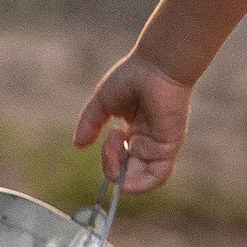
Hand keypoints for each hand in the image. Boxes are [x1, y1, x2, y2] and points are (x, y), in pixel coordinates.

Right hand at [72, 54, 192, 195]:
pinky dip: (135, 177)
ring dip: (119, 171)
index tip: (105, 134)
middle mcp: (148, 144)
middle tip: (108, 139)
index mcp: (136, 134)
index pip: (122, 163)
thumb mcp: (103, 103)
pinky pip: (156, 179)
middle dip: (111, 167)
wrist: (156, 65)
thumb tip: (78, 145)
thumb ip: (90, 124)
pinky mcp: (168, 148)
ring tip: (114, 140)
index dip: (109, 160)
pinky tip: (124, 148)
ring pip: (140, 181)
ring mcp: (159, 147)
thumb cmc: (133, 76)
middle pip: (129, 175)